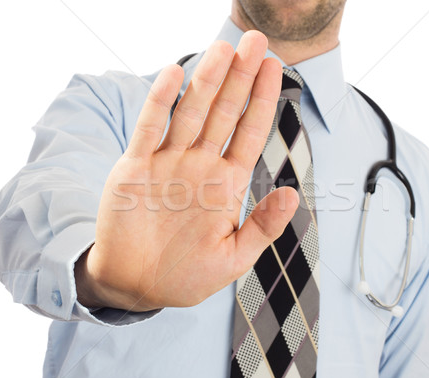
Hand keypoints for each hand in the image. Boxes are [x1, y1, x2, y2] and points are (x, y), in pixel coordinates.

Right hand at [75, 31, 298, 311]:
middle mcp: (199, 166)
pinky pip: (150, 127)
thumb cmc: (186, 276)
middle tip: (254, 40)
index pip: (249, 132)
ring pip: (191, 112)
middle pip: (224, 112)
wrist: (135, 286)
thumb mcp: (233, 259)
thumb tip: (293, 195)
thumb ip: (263, 227)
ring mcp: (167, 163)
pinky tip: (175, 73)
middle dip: (240, 77)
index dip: (261, 99)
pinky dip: (160, 100)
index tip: (274, 67)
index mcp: (226, 184)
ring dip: (207, 80)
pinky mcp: (135, 167)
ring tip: (223, 48)